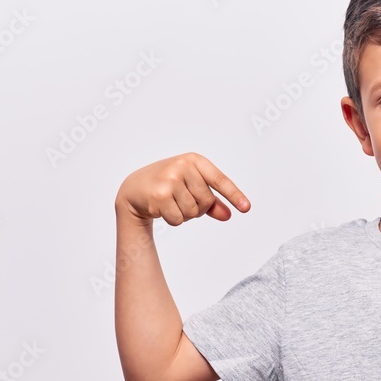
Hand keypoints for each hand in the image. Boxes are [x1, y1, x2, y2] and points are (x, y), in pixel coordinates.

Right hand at [115, 152, 250, 225]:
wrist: (134, 189)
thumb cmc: (167, 185)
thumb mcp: (190, 187)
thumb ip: (211, 201)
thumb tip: (228, 216)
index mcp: (194, 160)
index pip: (219, 179)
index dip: (234, 194)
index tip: (246, 208)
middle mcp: (182, 166)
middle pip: (206, 201)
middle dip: (198, 208)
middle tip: (181, 200)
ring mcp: (170, 180)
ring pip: (193, 212)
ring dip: (185, 215)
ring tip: (171, 203)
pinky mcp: (160, 195)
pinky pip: (179, 219)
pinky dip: (173, 220)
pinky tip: (162, 209)